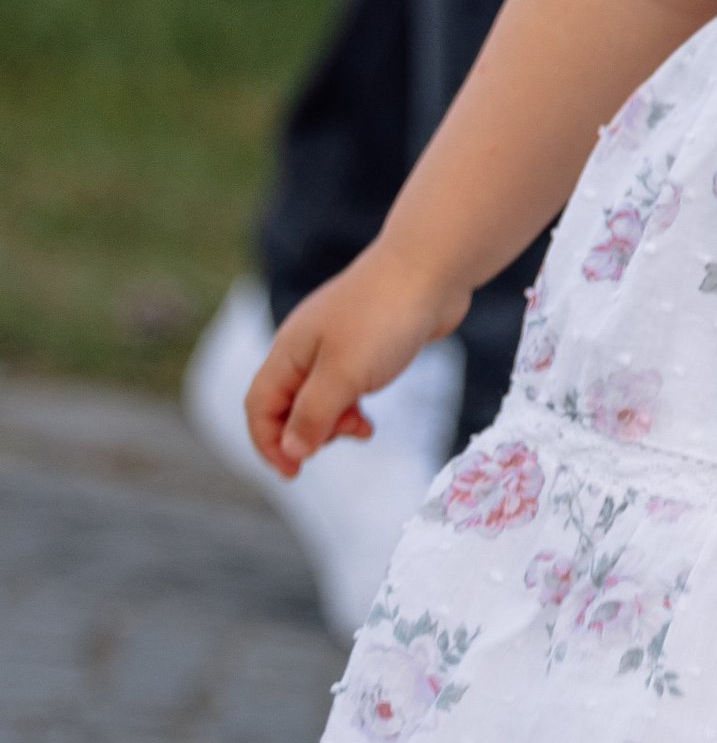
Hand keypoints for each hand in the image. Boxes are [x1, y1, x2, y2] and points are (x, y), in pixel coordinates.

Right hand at [247, 245, 466, 477]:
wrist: (434, 268)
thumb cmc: (385, 318)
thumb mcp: (344, 374)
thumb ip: (313, 415)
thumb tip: (291, 452)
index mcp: (289, 350)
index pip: (258, 406)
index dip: (267, 444)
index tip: (293, 474)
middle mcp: (306, 347)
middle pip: (285, 406)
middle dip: (306, 434)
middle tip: (342, 438)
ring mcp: (336, 344)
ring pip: (317, 400)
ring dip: (332, 424)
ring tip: (362, 428)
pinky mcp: (365, 345)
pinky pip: (345, 388)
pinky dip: (352, 409)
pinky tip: (370, 418)